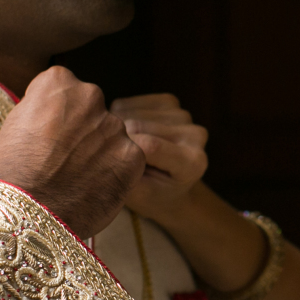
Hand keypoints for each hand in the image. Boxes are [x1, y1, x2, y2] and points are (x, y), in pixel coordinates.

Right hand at [0, 66, 143, 238]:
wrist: (29, 212)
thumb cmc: (12, 171)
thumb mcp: (15, 123)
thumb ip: (43, 108)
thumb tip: (56, 111)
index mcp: (59, 82)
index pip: (65, 89)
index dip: (56, 115)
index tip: (48, 134)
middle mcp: (91, 95)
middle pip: (92, 109)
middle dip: (83, 129)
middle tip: (66, 158)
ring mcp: (114, 126)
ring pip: (111, 135)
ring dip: (100, 151)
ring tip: (78, 177)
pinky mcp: (132, 155)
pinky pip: (127, 159)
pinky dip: (115, 172)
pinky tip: (94, 188)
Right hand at [112, 94, 208, 225]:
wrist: (171, 188)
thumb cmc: (152, 196)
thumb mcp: (137, 195)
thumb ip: (126, 172)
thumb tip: (104, 143)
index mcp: (192, 163)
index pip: (150, 146)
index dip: (122, 149)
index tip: (108, 158)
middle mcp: (194, 135)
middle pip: (138, 124)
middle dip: (119, 139)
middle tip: (116, 156)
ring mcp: (184, 116)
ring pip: (131, 111)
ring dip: (119, 127)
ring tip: (125, 147)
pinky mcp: (170, 102)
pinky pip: (131, 102)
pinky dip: (121, 116)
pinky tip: (130, 133)